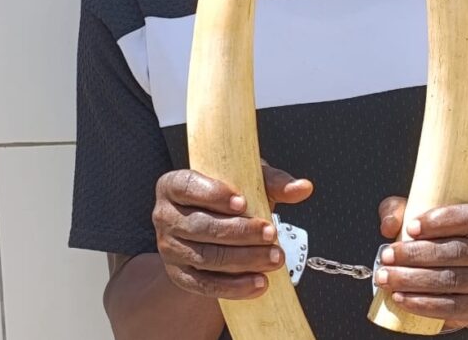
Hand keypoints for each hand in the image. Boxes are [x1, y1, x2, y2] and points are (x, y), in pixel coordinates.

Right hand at [153, 163, 312, 299]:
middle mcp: (164, 216)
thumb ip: (274, 182)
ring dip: (244, 259)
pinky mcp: (179, 275)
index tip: (243, 202)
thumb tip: (303, 188)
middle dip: (240, 232)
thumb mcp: (248, 181)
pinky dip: (234, 286)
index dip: (213, 195)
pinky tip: (259, 283)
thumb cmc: (231, 197)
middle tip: (272, 233)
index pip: (188, 187)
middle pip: (201, 226)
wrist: (213, 229)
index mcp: (174, 185)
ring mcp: (169, 248)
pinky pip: (205, 285)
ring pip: (206, 257)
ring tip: (275, 258)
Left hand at [376, 197, 467, 325]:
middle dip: (416, 254)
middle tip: (386, 255)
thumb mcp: (429, 218)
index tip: (410, 227)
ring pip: (452, 280)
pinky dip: (423, 304)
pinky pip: (452, 308)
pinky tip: (401, 297)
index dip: (439, 222)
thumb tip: (389, 225)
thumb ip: (403, 210)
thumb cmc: (446, 239)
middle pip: (456, 251)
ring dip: (413, 280)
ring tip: (386, 277)